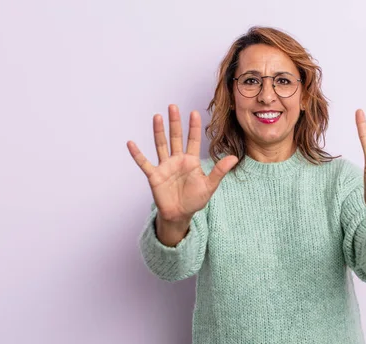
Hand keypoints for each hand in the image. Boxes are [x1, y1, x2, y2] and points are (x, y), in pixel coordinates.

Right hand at [127, 104, 237, 221]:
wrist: (180, 214)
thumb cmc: (195, 200)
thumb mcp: (209, 186)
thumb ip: (219, 171)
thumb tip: (234, 158)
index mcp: (191, 161)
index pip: (193, 140)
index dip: (194, 127)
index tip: (194, 112)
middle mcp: (177, 160)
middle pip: (176, 137)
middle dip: (175, 122)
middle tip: (173, 106)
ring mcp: (165, 166)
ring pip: (161, 145)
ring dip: (158, 131)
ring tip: (157, 117)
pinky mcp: (154, 176)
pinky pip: (144, 163)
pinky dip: (137, 154)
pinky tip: (131, 143)